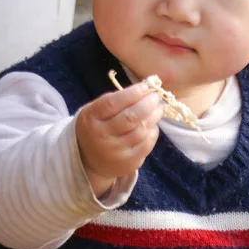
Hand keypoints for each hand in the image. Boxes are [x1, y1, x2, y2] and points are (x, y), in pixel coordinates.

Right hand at [76, 80, 162, 197]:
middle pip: (130, 117)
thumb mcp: (96, 111)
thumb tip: (145, 89)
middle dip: (148, 104)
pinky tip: (153, 125)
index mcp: (91, 118)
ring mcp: (115, 151)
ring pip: (141, 130)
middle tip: (156, 96)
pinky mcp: (128, 162)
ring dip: (154, 116)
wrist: (90, 161)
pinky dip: (153, 132)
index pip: (112, 103)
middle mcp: (101, 136)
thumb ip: (116, 100)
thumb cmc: (97, 128)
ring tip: (158, 108)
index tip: (145, 86)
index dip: (132, 93)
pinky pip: (146, 144)